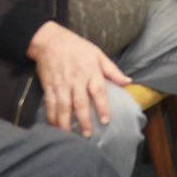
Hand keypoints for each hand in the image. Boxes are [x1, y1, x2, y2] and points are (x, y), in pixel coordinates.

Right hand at [26, 22, 130, 137]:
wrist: (50, 41)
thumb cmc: (78, 47)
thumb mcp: (98, 54)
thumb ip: (112, 70)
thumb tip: (128, 82)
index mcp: (90, 71)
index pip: (98, 91)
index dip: (102, 106)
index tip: (106, 120)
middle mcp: (76, 80)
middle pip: (80, 102)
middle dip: (83, 120)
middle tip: (88, 134)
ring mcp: (61, 84)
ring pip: (63, 106)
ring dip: (66, 122)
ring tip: (69, 136)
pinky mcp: (48, 86)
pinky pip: (50, 104)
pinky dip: (51, 116)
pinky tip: (54, 127)